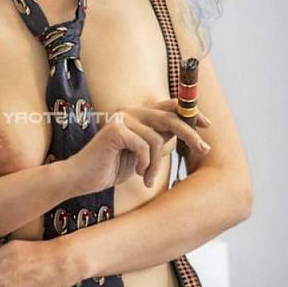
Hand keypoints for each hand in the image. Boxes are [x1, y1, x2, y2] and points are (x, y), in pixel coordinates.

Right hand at [65, 99, 211, 195]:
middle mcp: (130, 112)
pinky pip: (144, 146)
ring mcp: (121, 119)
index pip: (168, 107)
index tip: (207, 124)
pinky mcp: (115, 130)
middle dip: (190, 134)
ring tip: (147, 178)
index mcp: (136, 115)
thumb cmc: (109, 168)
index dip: (189, 112)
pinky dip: (144, 163)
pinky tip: (135, 172)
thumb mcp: (141, 154)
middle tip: (203, 149)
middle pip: (170, 118)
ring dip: (156, 164)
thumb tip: (185, 132)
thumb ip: (158, 140)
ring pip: (157, 139)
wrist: (80, 179)